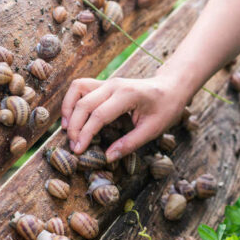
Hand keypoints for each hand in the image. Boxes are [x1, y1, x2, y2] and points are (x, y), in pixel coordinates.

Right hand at [61, 75, 187, 160]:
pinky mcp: (105, 84)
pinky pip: (81, 87)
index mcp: (127, 95)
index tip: (78, 151)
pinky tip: (72, 117)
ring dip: (68, 109)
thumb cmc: (166, 108)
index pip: (98, 115)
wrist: (172, 87)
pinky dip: (72, 101)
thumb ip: (129, 144)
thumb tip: (107, 157)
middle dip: (74, 127)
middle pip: (84, 104)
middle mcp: (114, 85)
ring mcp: (108, 82)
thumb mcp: (152, 130)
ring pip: (77, 89)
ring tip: (67, 130)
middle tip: (73, 147)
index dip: (85, 134)